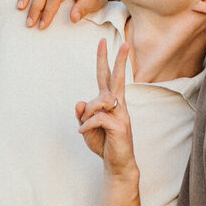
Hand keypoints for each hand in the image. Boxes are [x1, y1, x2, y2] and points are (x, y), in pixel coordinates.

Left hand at [75, 39, 137, 179]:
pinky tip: (82, 133)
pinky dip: (85, 126)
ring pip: (99, 101)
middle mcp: (118, 105)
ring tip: (84, 127)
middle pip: (118, 78)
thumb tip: (79, 102)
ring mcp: (121, 114)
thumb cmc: (103, 143)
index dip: (105, 59)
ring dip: (87, 114)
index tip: (104, 42)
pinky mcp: (120, 126)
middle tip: (125, 44)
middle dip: (119, 60)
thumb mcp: (86, 127)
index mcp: (110, 102)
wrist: (116, 163)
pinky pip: (96, 118)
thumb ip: (82, 114)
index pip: (107, 77)